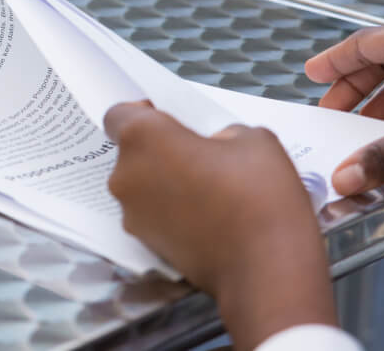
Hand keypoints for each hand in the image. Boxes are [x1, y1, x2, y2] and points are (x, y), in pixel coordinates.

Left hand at [105, 101, 335, 348]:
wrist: (265, 270)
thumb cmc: (259, 194)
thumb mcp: (253, 139)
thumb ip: (220, 133)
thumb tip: (212, 146)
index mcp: (142, 139)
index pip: (117, 115)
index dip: (141, 113)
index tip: (169, 121)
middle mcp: (124, 175)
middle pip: (131, 152)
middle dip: (159, 150)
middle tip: (199, 157)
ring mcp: (131, 214)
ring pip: (141, 185)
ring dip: (164, 181)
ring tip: (208, 190)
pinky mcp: (145, 244)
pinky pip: (152, 214)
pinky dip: (170, 210)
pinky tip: (206, 216)